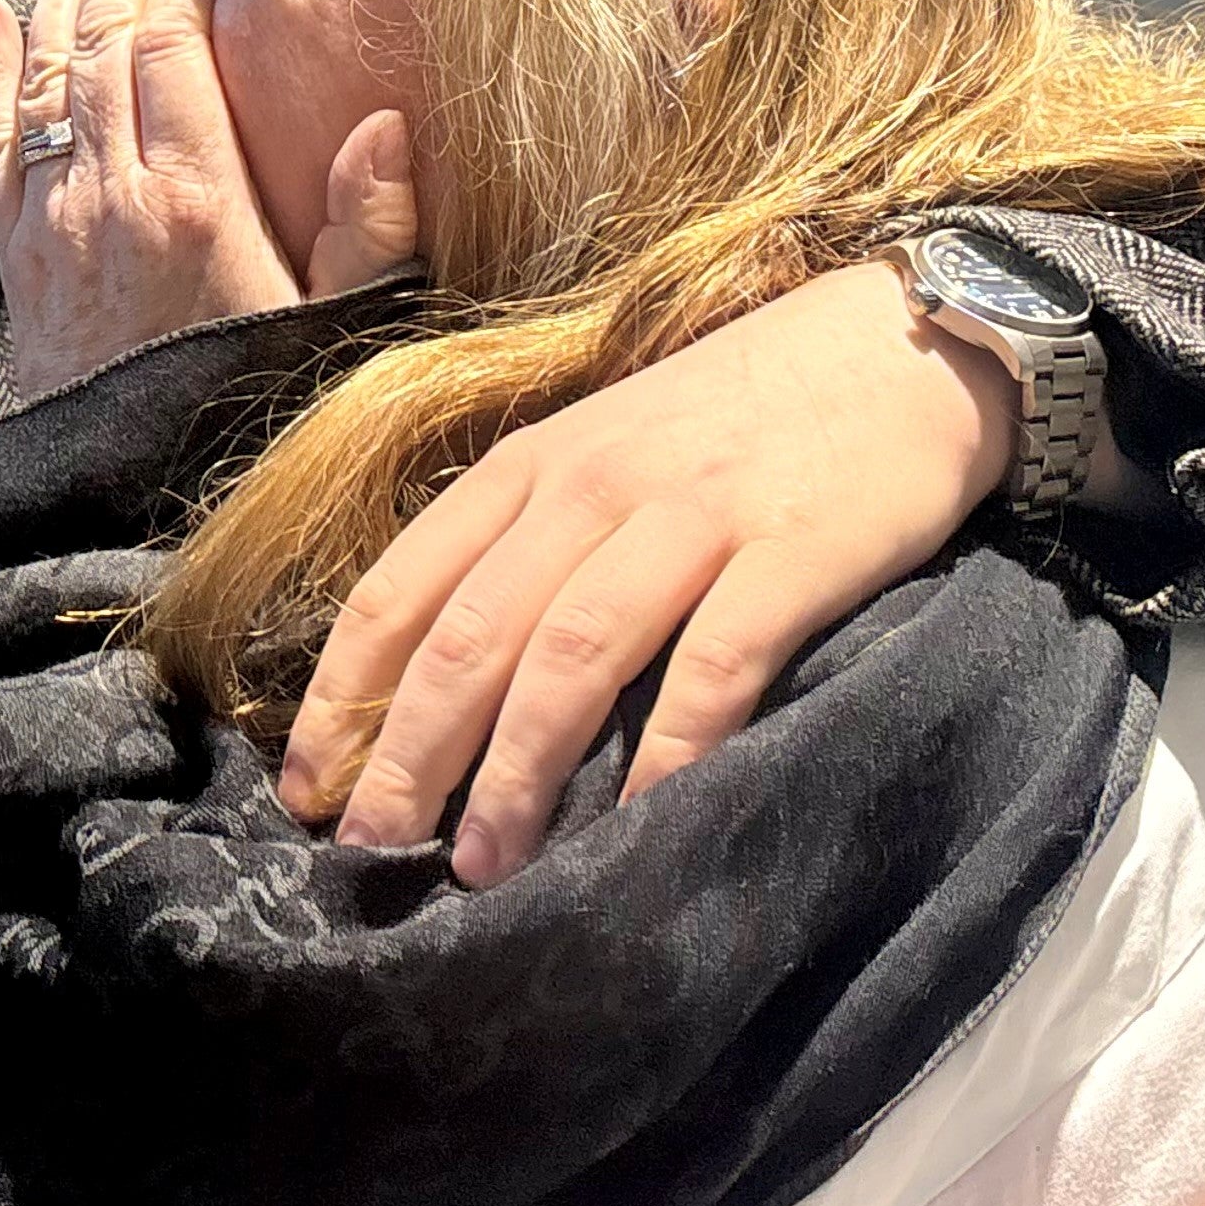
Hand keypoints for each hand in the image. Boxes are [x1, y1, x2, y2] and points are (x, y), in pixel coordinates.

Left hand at [0, 0, 415, 401]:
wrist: (136, 498)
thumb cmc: (254, 408)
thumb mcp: (341, 325)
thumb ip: (370, 229)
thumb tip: (388, 124)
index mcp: (199, 198)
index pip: (173, 44)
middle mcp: (114, 194)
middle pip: (100, 37)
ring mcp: (53, 220)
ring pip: (44, 73)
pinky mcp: (15, 254)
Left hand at [278, 258, 1013, 884]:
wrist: (900, 338)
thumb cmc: (738, 416)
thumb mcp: (604, 453)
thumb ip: (531, 545)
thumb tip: (445, 681)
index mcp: (530, 464)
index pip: (400, 586)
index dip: (343, 694)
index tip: (304, 788)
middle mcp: (593, 482)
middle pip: (470, 632)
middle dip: (410, 755)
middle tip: (373, 855)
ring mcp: (693, 512)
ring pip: (571, 652)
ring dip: (516, 770)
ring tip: (484, 867)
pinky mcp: (793, 549)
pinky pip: (715, 663)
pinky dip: (669, 752)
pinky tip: (637, 827)